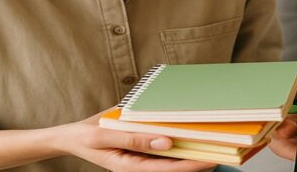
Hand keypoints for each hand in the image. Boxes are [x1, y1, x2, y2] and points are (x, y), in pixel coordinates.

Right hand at [54, 108, 216, 171]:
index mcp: (132, 167)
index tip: (214, 158)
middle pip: (175, 164)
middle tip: (224, 145)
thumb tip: (166, 141)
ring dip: (190, 146)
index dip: (193, 165)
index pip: (170, 169)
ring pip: (172, 155)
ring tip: (214, 136)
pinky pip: (163, 144)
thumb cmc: (86, 137)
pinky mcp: (142, 146)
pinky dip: (177, 137)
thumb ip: (134, 138)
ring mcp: (142, 156)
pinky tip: (189, 128)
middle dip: (198, 156)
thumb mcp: (105, 135)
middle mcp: (141, 163)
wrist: (72, 135)